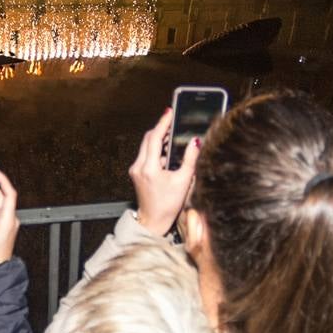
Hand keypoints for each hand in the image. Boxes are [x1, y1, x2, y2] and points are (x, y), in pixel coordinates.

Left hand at [128, 107, 200, 235]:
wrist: (153, 221)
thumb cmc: (168, 205)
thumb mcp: (183, 181)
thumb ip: (190, 159)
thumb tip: (196, 142)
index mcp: (149, 168)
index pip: (154, 138)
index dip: (163, 123)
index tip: (169, 112)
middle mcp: (139, 167)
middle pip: (148, 139)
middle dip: (160, 128)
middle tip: (172, 120)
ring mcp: (135, 170)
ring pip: (146, 146)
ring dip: (158, 139)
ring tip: (172, 134)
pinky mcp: (136, 173)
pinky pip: (145, 155)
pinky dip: (155, 150)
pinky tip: (166, 151)